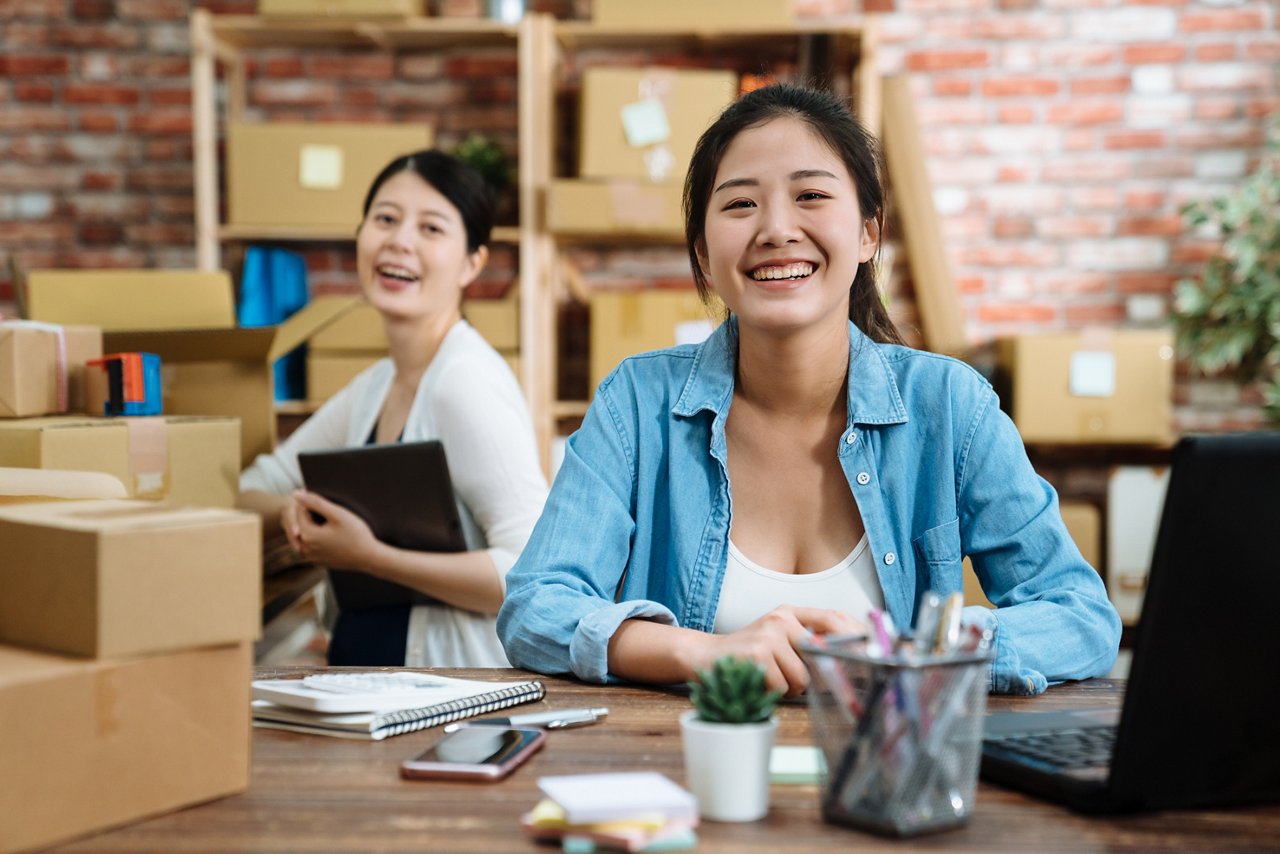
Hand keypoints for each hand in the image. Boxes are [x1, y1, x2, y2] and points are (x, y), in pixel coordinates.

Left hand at [282, 490, 381, 572]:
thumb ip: (316, 503)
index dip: (308, 501)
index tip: (319, 496)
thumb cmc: (356, 535)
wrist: (369, 557)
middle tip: (327, 509)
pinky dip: (318, 538)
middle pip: (301, 524)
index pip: (300, 512)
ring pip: (306, 536)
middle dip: (309, 514)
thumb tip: (296, 494)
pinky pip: (313, 546)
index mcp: (308, 535)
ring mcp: (312, 557)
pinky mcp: (320, 561)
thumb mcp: (337, 514)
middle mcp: (306, 548)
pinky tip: (332, 534)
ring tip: (329, 520)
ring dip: (313, 526)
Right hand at [691, 605, 863, 697]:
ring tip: (771, 679)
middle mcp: (781, 618)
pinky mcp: (757, 655)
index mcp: (790, 612)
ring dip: (791, 689)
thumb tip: (849, 663)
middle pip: (821, 654)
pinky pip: (783, 687)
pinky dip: (774, 693)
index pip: (833, 618)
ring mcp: (768, 635)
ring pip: (802, 677)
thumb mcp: (778, 639)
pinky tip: (759, 682)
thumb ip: (807, 643)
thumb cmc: (748, 654)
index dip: (854, 637)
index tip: (867, 657)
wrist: (704, 656)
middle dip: (821, 677)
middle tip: (813, 685)